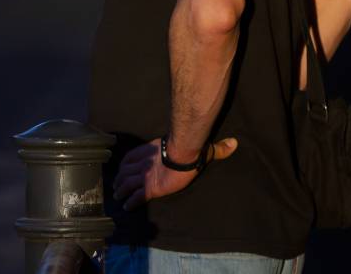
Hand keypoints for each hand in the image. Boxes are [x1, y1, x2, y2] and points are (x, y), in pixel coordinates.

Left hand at [111, 136, 237, 210]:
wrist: (184, 154)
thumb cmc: (191, 149)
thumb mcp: (200, 147)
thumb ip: (216, 148)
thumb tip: (234, 143)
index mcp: (149, 152)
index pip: (131, 158)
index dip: (125, 164)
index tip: (122, 169)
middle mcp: (143, 163)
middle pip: (125, 172)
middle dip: (120, 180)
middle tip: (116, 187)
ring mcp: (145, 175)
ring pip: (127, 184)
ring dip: (121, 191)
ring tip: (118, 198)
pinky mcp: (149, 188)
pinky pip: (136, 196)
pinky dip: (131, 202)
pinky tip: (128, 207)